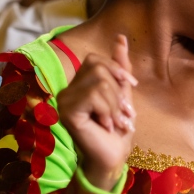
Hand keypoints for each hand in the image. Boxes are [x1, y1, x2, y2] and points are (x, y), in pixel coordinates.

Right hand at [57, 35, 136, 190]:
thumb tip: (121, 37)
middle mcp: (66, 90)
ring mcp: (63, 101)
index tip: (130, 87)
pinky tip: (106, 125)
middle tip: (122, 113)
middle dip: (118, 92)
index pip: (95, 59)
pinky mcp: (67, 112)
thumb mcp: (123, 92)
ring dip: (115, 104)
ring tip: (115, 121)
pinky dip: (107, 110)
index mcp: (78, 83)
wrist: (114, 156)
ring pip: (99, 82)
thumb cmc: (118, 127)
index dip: (116, 70)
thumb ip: (120, 66)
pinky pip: (93, 96)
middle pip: (99, 69)